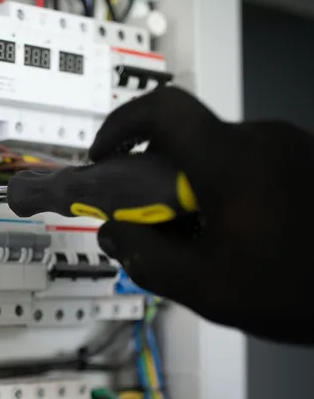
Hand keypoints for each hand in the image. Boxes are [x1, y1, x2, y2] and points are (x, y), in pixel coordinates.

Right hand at [32, 87, 313, 342]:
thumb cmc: (297, 289)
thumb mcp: (204, 287)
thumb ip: (145, 257)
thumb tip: (112, 234)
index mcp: (230, 161)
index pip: (162, 109)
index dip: (122, 126)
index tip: (105, 157)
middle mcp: (262, 141)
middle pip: (187, 139)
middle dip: (156, 177)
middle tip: (152, 222)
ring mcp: (292, 147)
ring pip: (218, 153)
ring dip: (194, 187)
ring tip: (202, 239)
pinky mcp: (309, 161)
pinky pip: (251, 163)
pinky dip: (227, 190)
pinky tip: (240, 235)